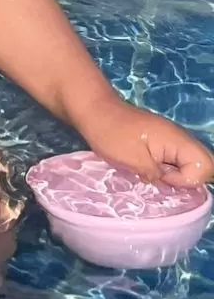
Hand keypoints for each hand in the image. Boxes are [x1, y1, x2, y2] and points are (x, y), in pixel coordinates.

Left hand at [80, 95, 213, 189]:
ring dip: (179, 176)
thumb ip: (157, 175)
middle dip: (189, 180)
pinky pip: (178, 161)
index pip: (204, 166)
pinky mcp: (163, 143)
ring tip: (157, 180)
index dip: (187, 180)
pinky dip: (170, 171)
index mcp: (176, 139)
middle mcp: (180, 139)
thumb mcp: (133, 160)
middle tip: (165, 183)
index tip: (162, 180)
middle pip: (204, 164)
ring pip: (191, 164)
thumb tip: (170, 187)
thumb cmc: (111, 133)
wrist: (94, 111)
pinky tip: (152, 174)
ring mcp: (172, 140)